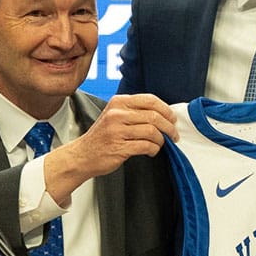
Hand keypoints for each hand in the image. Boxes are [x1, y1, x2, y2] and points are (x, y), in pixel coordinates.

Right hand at [43, 93, 177, 204]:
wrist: (82, 155)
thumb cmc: (102, 137)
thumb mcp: (114, 116)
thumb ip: (134, 111)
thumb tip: (163, 114)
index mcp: (118, 102)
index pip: (150, 100)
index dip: (166, 110)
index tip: (172, 118)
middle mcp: (117, 114)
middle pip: (154, 116)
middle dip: (169, 127)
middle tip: (173, 134)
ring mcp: (117, 131)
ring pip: (152, 132)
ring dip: (161, 140)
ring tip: (160, 144)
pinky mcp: (119, 147)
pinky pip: (146, 146)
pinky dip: (154, 149)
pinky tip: (151, 151)